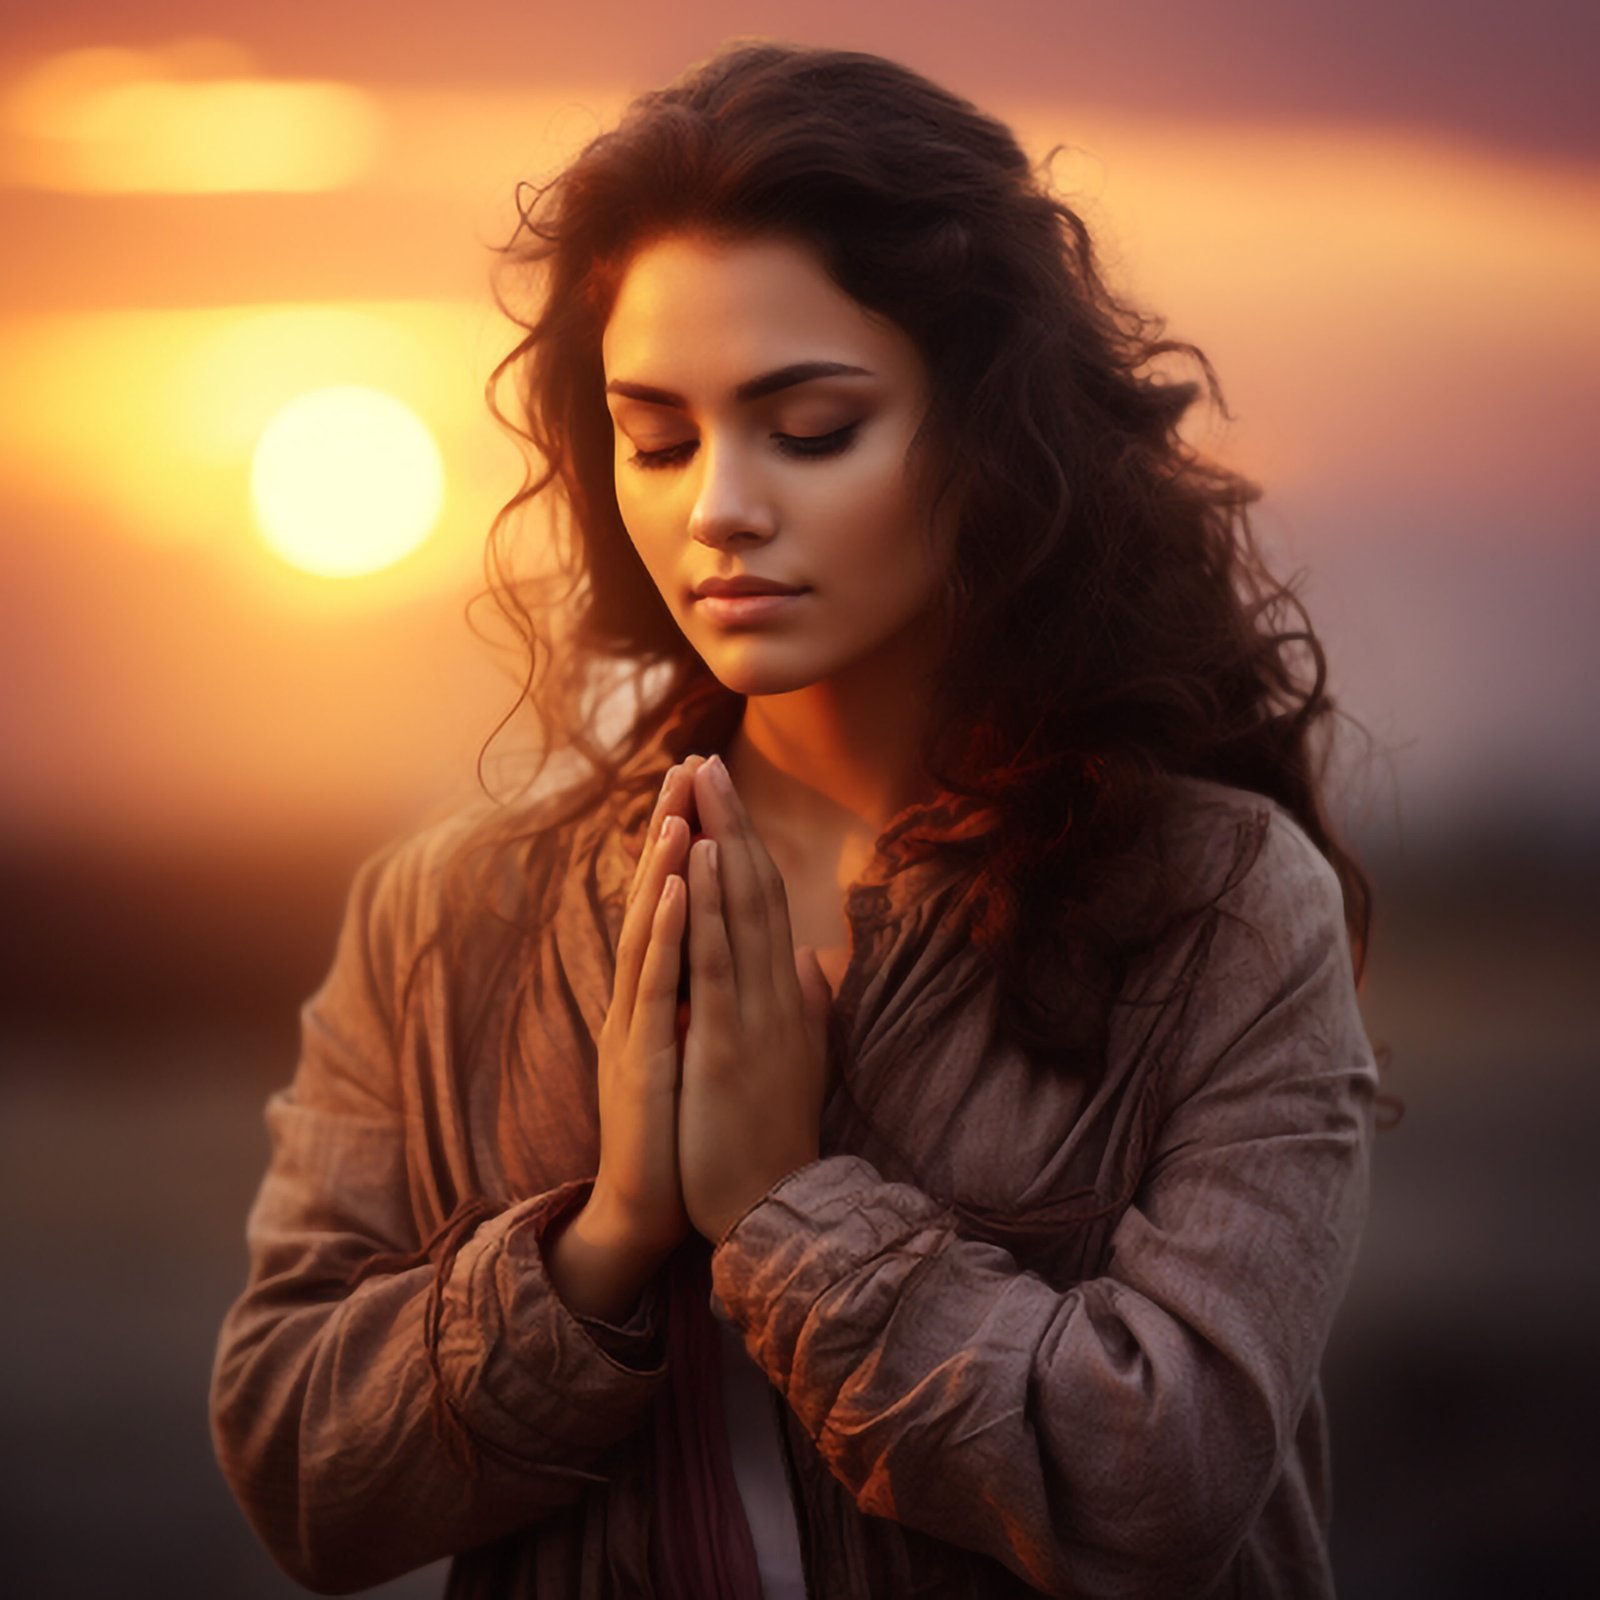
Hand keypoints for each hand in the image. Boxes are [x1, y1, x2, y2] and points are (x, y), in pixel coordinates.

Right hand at [589, 757, 707, 1258]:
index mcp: (665, 995)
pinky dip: (663, 930)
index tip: (712, 788)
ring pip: (649, 931)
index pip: (678, 904)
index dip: (692, 845)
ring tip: (680, 808)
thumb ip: (716, 999)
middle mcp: (642, 998)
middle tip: (688, 766)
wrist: (648, 1207)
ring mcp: (635, 1025)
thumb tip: (751, 957)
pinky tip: (674, 888)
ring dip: (663, 867)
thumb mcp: (704, 1050)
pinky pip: (654, 984)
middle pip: (656, 900)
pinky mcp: (641, 1057)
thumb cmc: (680, 1129)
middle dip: (673, 833)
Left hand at [678, 753, 836, 1244]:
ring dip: (718, 842)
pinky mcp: (730, 1043)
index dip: (744, 846)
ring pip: (738, 912)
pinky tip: (694, 861)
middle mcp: (776, 993)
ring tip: (699, 785)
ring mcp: (755, 1015)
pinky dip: (706, 908)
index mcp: (784, 996)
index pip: (764, 905)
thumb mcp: (797, 1060)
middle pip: (754, 891)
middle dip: (729, 824)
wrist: (773, 1211)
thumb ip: (807, 1007)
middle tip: (705, 762)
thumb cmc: (774, 1139)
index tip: (721, 797)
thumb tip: (812, 961)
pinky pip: (718, 963)